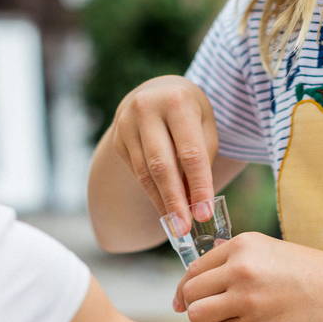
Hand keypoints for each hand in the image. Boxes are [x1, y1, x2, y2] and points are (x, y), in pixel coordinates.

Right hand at [108, 75, 218, 232]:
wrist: (156, 92)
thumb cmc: (189, 113)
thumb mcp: (204, 126)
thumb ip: (201, 160)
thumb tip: (195, 204)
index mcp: (176, 101)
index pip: (190, 153)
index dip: (198, 186)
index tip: (204, 214)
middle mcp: (146, 110)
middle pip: (161, 166)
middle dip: (174, 201)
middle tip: (183, 229)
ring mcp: (126, 124)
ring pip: (145, 173)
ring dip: (162, 202)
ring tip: (176, 225)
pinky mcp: (117, 139)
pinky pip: (137, 173)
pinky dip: (152, 192)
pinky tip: (165, 207)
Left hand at [174, 232, 322, 321]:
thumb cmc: (315, 276)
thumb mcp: (273, 252)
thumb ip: (239, 258)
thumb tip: (207, 262)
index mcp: (243, 245)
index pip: (194, 268)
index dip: (187, 289)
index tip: (186, 301)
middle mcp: (240, 268)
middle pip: (191, 293)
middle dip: (196, 306)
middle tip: (210, 315)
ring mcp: (246, 298)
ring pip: (197, 316)